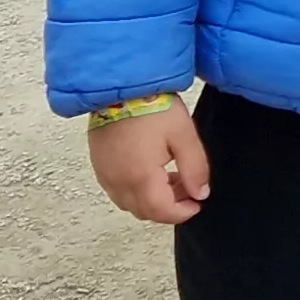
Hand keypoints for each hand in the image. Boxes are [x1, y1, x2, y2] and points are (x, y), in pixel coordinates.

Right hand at [87, 106, 210, 223]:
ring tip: (171, 178)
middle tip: (187, 190)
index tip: (197, 204)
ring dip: (151, 200)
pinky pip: (116, 190)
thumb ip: (195, 169)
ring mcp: (104, 173)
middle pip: (144, 211)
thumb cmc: (152, 106)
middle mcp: (117, 181)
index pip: (161, 212)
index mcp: (139, 177)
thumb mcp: (184, 135)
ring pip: (128, 203)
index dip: (182, 213)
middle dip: (168, 207)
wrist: (121, 86)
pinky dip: (135, 190)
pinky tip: (150, 172)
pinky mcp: (98, 164)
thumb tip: (200, 194)